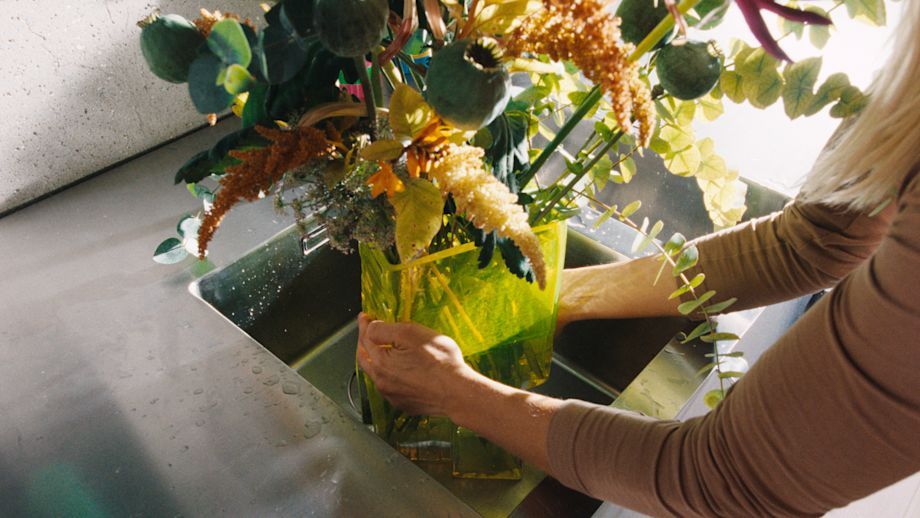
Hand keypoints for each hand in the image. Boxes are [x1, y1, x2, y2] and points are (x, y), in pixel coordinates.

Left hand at [356, 313, 476, 416]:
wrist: (458, 393)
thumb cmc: (440, 362)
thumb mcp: (411, 333)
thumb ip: (385, 330)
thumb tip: (370, 328)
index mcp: (381, 362)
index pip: (365, 338)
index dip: (364, 325)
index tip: (365, 317)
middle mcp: (382, 382)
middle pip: (366, 359)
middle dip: (364, 343)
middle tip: (367, 332)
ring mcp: (393, 396)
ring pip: (377, 375)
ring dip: (376, 361)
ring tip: (381, 350)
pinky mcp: (405, 404)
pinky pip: (391, 387)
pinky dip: (390, 376)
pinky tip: (398, 371)